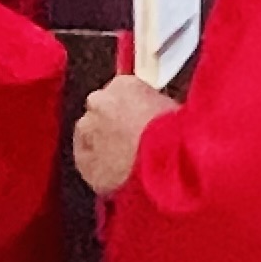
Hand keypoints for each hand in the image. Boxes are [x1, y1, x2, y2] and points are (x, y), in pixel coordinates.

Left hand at [72, 73, 178, 198]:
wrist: (168, 170)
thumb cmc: (178, 139)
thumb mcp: (178, 112)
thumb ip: (159, 108)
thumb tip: (159, 116)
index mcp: (125, 85)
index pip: (123, 91)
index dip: (134, 108)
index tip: (142, 120)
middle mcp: (99, 102)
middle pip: (102, 110)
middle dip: (115, 124)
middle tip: (136, 142)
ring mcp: (86, 130)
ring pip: (90, 135)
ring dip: (104, 144)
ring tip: (127, 162)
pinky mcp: (82, 159)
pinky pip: (87, 161)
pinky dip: (98, 167)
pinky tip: (117, 175)